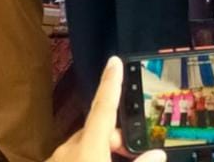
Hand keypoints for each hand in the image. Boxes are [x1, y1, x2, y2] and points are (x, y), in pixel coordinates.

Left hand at [47, 57, 165, 161]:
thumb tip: (158, 154)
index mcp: (87, 147)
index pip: (103, 107)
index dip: (111, 83)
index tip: (114, 61)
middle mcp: (67, 150)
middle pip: (94, 130)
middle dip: (112, 135)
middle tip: (129, 150)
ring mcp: (55, 160)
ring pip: (81, 147)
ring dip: (98, 150)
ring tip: (114, 160)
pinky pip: (70, 158)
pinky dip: (85, 159)